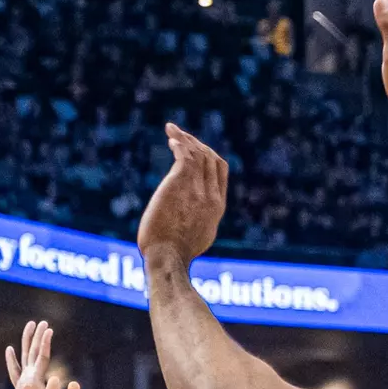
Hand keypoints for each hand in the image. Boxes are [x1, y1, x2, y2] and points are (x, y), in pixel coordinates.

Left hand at [136, 124, 227, 265]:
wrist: (167, 258)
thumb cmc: (173, 256)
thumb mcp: (195, 239)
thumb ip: (197, 223)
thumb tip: (190, 221)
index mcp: (216, 207)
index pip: (220, 171)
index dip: (208, 157)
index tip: (194, 150)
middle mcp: (211, 195)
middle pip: (211, 158)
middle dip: (197, 144)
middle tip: (181, 136)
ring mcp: (198, 189)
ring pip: (198, 153)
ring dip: (185, 138)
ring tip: (172, 130)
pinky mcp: (181, 184)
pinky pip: (184, 155)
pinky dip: (179, 143)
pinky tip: (170, 138)